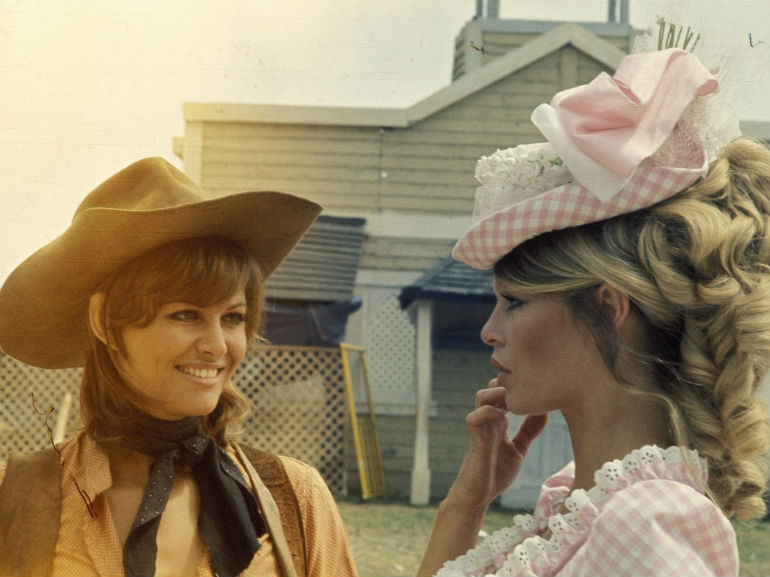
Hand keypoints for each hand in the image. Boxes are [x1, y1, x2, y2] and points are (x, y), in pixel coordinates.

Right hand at [446, 380, 547, 510]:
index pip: (504, 391)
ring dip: (497, 394)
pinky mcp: (475, 441)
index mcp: (499, 420)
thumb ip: (528, 431)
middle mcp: (489, 420)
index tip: (537, 390)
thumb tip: (545, 412)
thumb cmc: (496, 473)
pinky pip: (474, 418)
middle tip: (529, 394)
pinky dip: (487, 413)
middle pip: (492, 387)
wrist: (478, 496)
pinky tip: (504, 418)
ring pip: (481, 397)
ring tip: (516, 403)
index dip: (516, 385)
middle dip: (508, 385)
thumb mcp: (518, 449)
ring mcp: (481, 429)